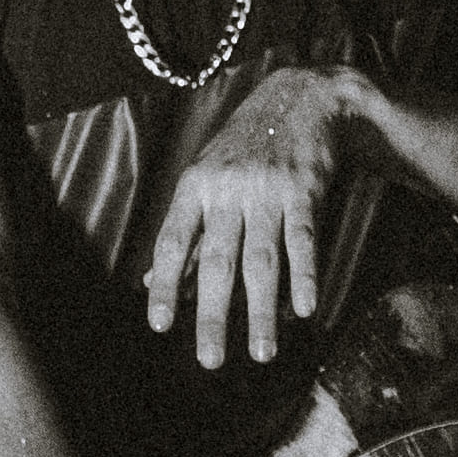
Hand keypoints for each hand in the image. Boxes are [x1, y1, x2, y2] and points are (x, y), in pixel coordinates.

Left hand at [144, 63, 360, 366]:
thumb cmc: (244, 144)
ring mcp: (267, 191)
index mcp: (195, 186)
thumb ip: (184, 229)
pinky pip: (304, 239)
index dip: (165, 283)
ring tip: (261, 353)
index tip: (159, 324)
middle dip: (212, 314)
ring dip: (261, 310)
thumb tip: (151, 279)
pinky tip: (305, 310)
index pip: (173, 241)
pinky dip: (304, 276)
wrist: (301, 96)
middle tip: (209, 360)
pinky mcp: (304, 191)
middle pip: (217, 260)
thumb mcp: (205, 175)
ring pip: (261, 259)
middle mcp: (228, 189)